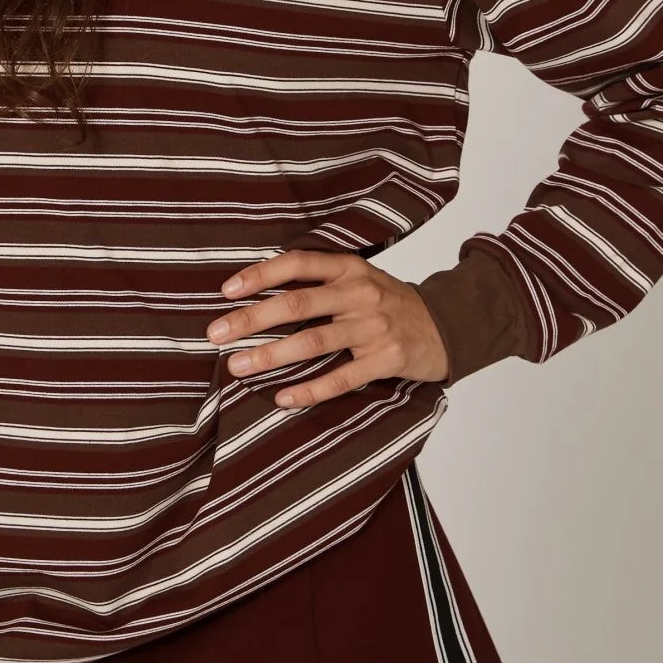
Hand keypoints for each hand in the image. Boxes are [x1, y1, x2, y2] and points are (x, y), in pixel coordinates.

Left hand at [207, 250, 449, 407]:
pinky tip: (283, 399)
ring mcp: (374, 327)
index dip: (260, 275)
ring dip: (271, 356)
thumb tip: (257, 293)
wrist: (446, 325)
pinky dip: (311, 391)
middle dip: (251, 319)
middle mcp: (360, 293)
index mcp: (349, 268)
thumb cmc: (389, 302)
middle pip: (297, 303)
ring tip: (238, 367)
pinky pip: (342, 378)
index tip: (226, 291)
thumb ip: (318, 282)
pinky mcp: (387, 359)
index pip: (298, 263)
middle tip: (216, 334)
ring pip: (314, 341)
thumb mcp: (359, 278)